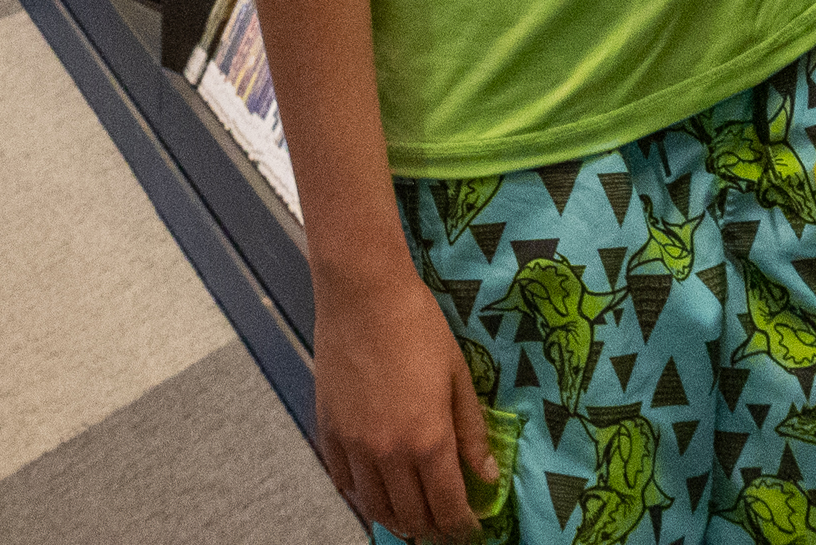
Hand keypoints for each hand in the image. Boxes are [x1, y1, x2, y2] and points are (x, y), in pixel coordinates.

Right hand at [311, 263, 496, 540]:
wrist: (363, 293)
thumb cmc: (419, 326)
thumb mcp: (458, 376)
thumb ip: (472, 431)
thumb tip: (487, 476)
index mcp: (428, 441)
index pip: (447, 508)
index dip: (462, 527)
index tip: (471, 529)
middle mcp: (388, 453)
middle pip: (410, 516)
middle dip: (433, 529)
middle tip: (446, 525)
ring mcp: (353, 445)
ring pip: (374, 507)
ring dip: (397, 519)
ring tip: (413, 517)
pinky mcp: (328, 430)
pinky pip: (343, 481)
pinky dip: (362, 495)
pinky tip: (375, 490)